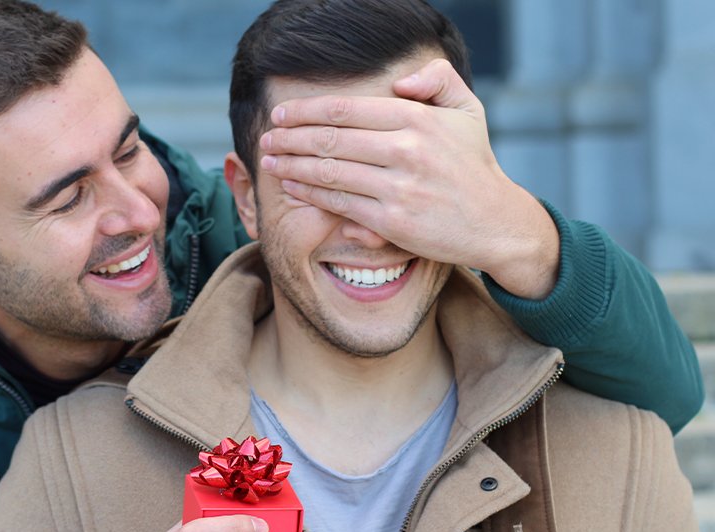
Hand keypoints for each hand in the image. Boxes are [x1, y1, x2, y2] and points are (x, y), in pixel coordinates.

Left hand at [259, 58, 559, 298]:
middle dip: (290, 138)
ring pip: (330, 172)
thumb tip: (400, 80)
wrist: (496, 221)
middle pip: (331, 140)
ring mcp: (399, 188)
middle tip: (267, 138)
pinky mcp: (393, 222)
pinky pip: (340, 203)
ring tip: (270, 161)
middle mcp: (407, 151)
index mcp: (418, 119)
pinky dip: (310, 194)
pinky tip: (292, 186)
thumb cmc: (474, 164)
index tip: (282, 114)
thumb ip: (438, 79)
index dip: (307, 111)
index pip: (347, 110)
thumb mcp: (468, 110)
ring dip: (292, 166)